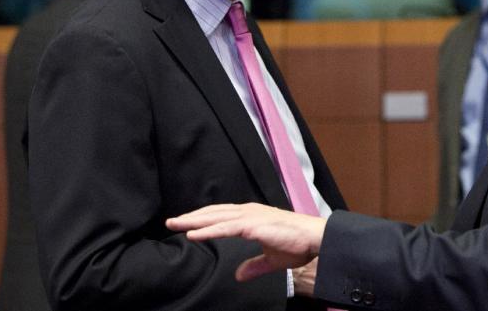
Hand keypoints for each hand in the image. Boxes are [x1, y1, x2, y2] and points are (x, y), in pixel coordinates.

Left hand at [166, 203, 326, 281]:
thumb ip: (254, 265)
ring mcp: (252, 217)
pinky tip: (193, 234)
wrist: (316, 238)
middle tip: (170, 221)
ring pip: (216, 217)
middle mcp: (250, 212)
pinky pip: (226, 227)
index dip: (203, 219)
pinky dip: (208, 230)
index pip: (222, 215)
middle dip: (191, 217)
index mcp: (253, 217)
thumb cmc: (298, 244)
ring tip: (175, 224)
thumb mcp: (272, 259)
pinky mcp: (255, 225)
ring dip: (194, 221)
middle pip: (214, 213)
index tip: (185, 224)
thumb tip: (238, 275)